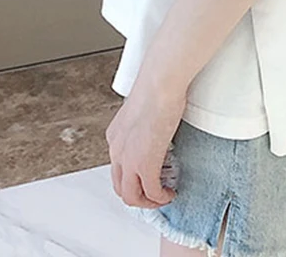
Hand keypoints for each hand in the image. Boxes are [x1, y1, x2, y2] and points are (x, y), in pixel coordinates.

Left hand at [106, 79, 181, 208]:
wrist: (160, 84)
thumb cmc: (157, 86)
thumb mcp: (145, 109)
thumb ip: (146, 123)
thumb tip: (159, 123)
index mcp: (116, 136)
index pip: (118, 167)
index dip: (133, 177)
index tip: (148, 177)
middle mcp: (117, 150)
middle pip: (120, 187)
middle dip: (138, 195)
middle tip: (155, 192)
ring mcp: (129, 159)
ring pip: (131, 196)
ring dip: (148, 201)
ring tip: (163, 196)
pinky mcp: (145, 164)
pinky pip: (151, 192)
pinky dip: (160, 197)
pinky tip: (169, 193)